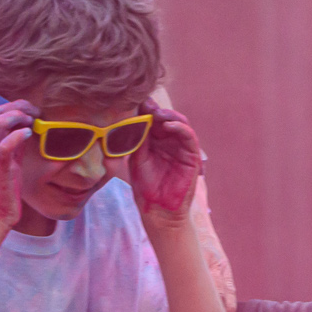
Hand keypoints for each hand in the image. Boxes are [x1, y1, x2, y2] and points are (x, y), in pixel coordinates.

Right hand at [0, 99, 35, 237]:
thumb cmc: (2, 191)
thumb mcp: (9, 163)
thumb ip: (15, 146)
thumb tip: (27, 129)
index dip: (17, 107)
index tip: (34, 112)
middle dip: (19, 107)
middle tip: (36, 113)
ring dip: (17, 116)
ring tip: (31, 121)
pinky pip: (4, 146)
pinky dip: (17, 135)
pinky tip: (28, 134)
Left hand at [129, 105, 203, 224]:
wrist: (158, 210)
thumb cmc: (145, 187)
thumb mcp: (136, 160)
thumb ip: (133, 142)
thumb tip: (119, 123)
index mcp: (154, 141)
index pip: (152, 119)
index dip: (145, 110)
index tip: (134, 101)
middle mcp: (169, 141)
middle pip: (165, 117)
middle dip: (156, 109)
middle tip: (145, 103)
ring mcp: (181, 147)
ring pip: (179, 123)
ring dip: (168, 115)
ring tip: (156, 113)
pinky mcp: (192, 155)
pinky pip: (189, 136)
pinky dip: (180, 128)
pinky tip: (168, 125)